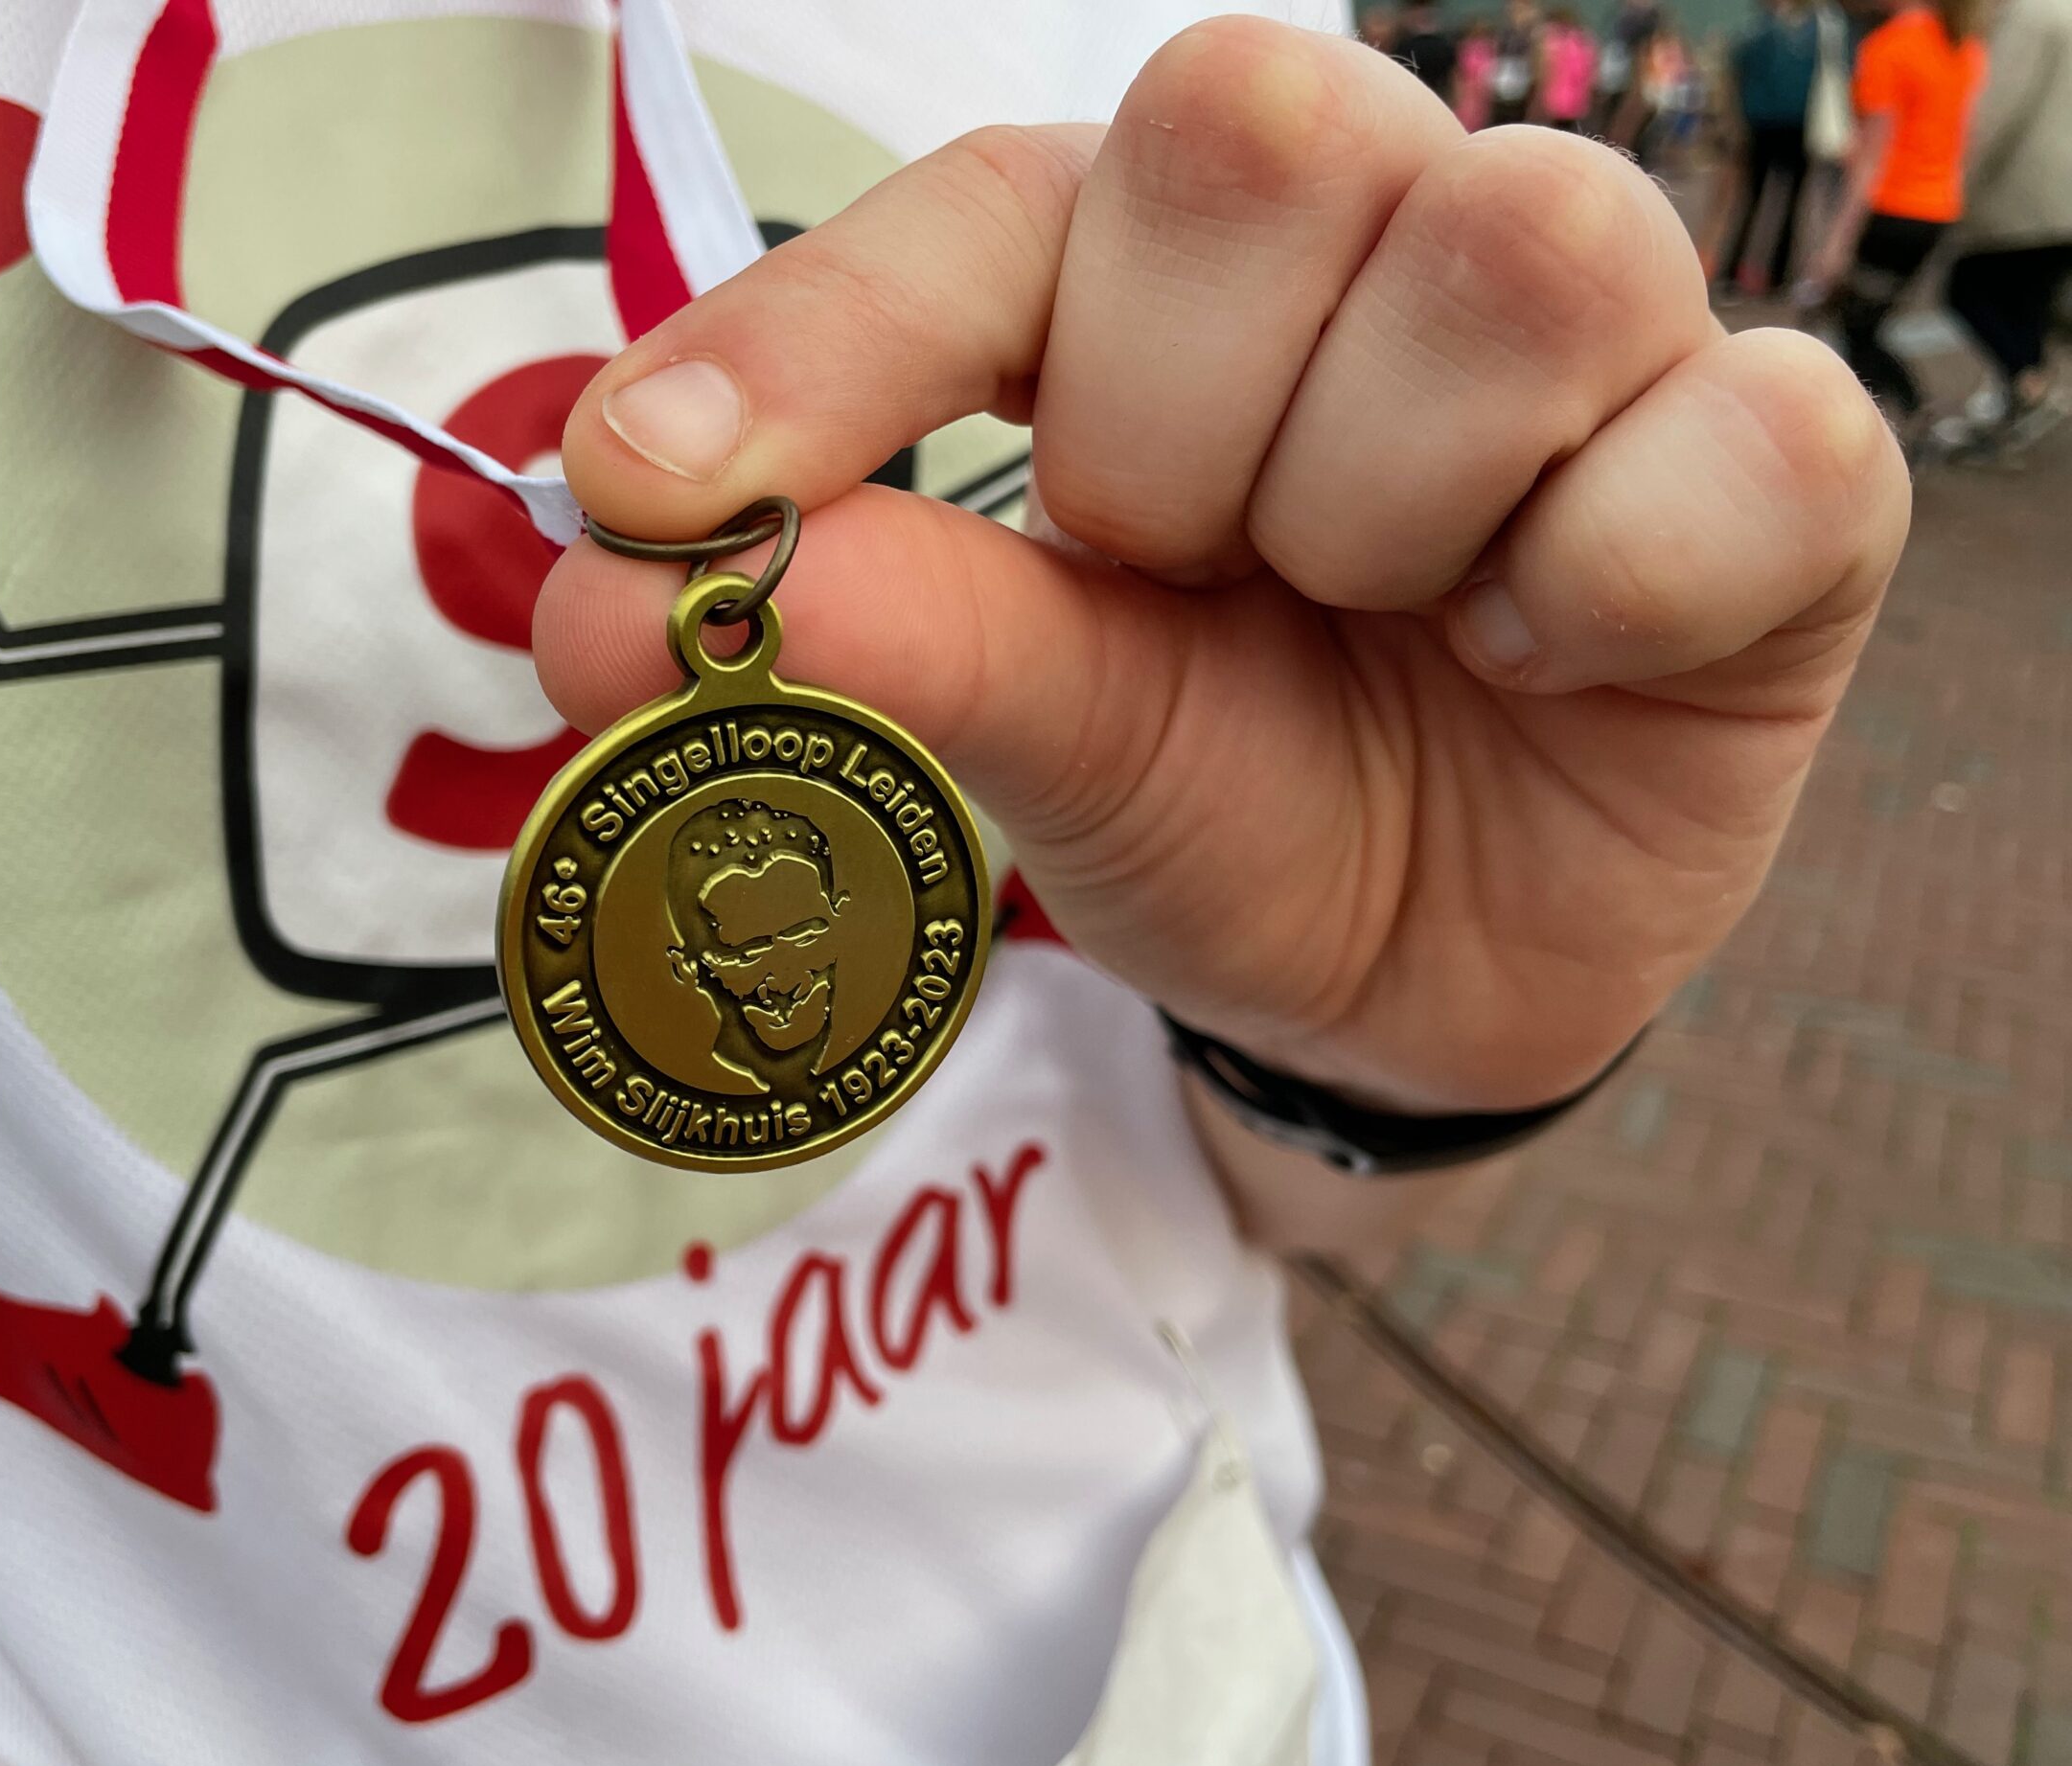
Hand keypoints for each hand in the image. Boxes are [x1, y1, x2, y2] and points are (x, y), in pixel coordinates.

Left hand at [537, 18, 1907, 1112]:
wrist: (1413, 981)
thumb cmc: (1215, 803)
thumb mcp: (1041, 738)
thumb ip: (881, 641)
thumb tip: (632, 589)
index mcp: (1156, 277)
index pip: (999, 200)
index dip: (826, 335)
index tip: (646, 488)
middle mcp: (1377, 238)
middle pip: (1255, 131)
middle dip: (1167, 424)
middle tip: (1187, 572)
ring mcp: (1601, 335)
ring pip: (1505, 259)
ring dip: (1376, 510)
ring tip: (1378, 623)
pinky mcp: (1785, 470)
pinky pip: (1742, 438)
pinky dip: (1606, 585)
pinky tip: (1545, 658)